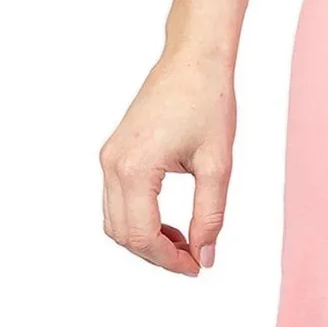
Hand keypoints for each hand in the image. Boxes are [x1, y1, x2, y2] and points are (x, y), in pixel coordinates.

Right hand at [100, 55, 235, 276]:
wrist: (193, 60)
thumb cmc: (208, 102)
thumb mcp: (217, 164)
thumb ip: (210, 215)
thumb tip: (205, 255)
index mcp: (135, 169)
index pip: (141, 236)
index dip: (169, 260)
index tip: (197, 266)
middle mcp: (113, 165)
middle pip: (122, 234)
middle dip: (156, 254)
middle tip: (194, 259)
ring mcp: (109, 158)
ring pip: (115, 221)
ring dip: (146, 239)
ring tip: (186, 241)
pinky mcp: (114, 153)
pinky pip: (118, 201)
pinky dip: (140, 219)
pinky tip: (171, 222)